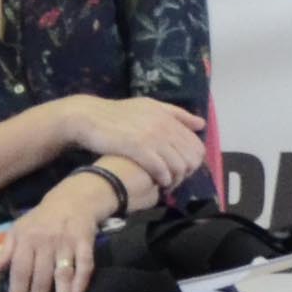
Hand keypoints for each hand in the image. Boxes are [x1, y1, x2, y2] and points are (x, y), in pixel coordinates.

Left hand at [0, 173, 114, 291]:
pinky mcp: (85, 241)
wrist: (74, 197)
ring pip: (62, 275)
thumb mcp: (19, 229)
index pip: (20, 271)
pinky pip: (85, 263)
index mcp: (27, 239)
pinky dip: (82, 278)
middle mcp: (45, 242)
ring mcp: (67, 242)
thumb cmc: (43, 218)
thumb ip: (7, 250)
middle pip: (40, 277)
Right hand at [55, 96, 206, 192]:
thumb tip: (201, 124)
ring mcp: (152, 136)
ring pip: (178, 165)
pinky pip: (161, 169)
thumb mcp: (149, 107)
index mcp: (168, 116)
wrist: (89, 117)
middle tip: (176, 180)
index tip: (184, 169)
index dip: (193, 161)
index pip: (195, 144)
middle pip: (190, 156)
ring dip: (176, 179)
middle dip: (186, 173)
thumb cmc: (118, 114)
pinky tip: (158, 184)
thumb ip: (176, 114)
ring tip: (167, 185)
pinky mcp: (138, 148)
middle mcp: (164, 125)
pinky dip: (163, 180)